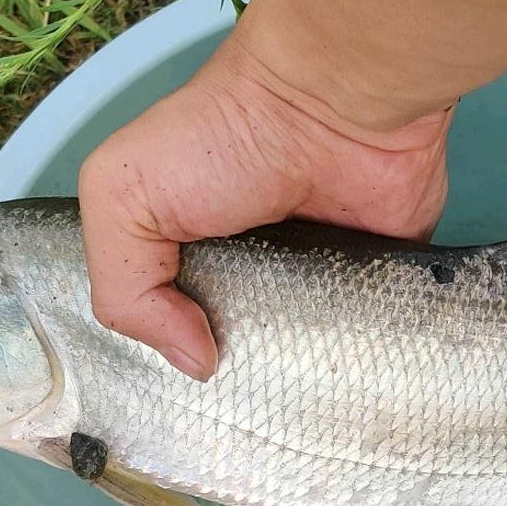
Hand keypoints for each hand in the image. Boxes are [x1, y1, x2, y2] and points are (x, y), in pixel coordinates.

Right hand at [77, 33, 452, 380]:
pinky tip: (362, 379)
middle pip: (247, 353)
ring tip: (308, 399)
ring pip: (313, 357)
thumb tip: (196, 362)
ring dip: (309, 376)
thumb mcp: (124, 194)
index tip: (185, 391)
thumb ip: (125, 287)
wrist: (330, 102)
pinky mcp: (382, 279)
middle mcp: (258, 270)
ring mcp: (324, 278)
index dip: (176, 358)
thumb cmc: (221, 135)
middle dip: (248, 380)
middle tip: (252, 403)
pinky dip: (372, 359)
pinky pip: (376, 340)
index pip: (176, 328)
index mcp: (193, 252)